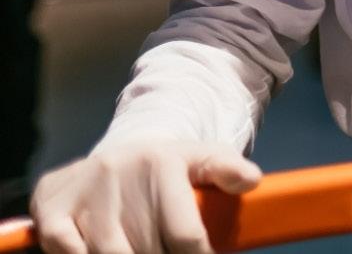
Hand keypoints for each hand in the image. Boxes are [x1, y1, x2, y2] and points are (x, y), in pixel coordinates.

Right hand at [30, 140, 260, 253]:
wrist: (117, 156)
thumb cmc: (168, 169)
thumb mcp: (204, 159)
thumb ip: (229, 169)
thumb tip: (252, 180)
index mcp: (162, 163)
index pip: (185, 235)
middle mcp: (118, 173)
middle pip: (147, 250)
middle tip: (168, 253)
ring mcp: (84, 192)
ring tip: (145, 251)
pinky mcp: (51, 209)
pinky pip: (66, 251)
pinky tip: (102, 253)